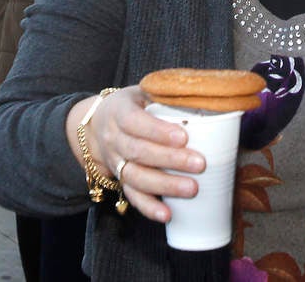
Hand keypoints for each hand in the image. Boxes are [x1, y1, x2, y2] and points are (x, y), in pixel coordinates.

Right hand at [69, 87, 205, 222]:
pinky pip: (132, 196)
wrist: (99, 123)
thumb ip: (168, 94)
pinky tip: (168, 214)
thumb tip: (206, 95)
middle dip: (170, 160)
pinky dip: (149, 207)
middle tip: (200, 164)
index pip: (135, 122)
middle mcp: (113, 138)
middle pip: (138, 152)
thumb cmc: (133, 104)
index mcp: (119, 112)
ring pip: (136, 177)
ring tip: (192, 188)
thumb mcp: (145, 90)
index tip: (184, 137)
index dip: (158, 131)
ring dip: (165, 185)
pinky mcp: (119, 179)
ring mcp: (114, 161)